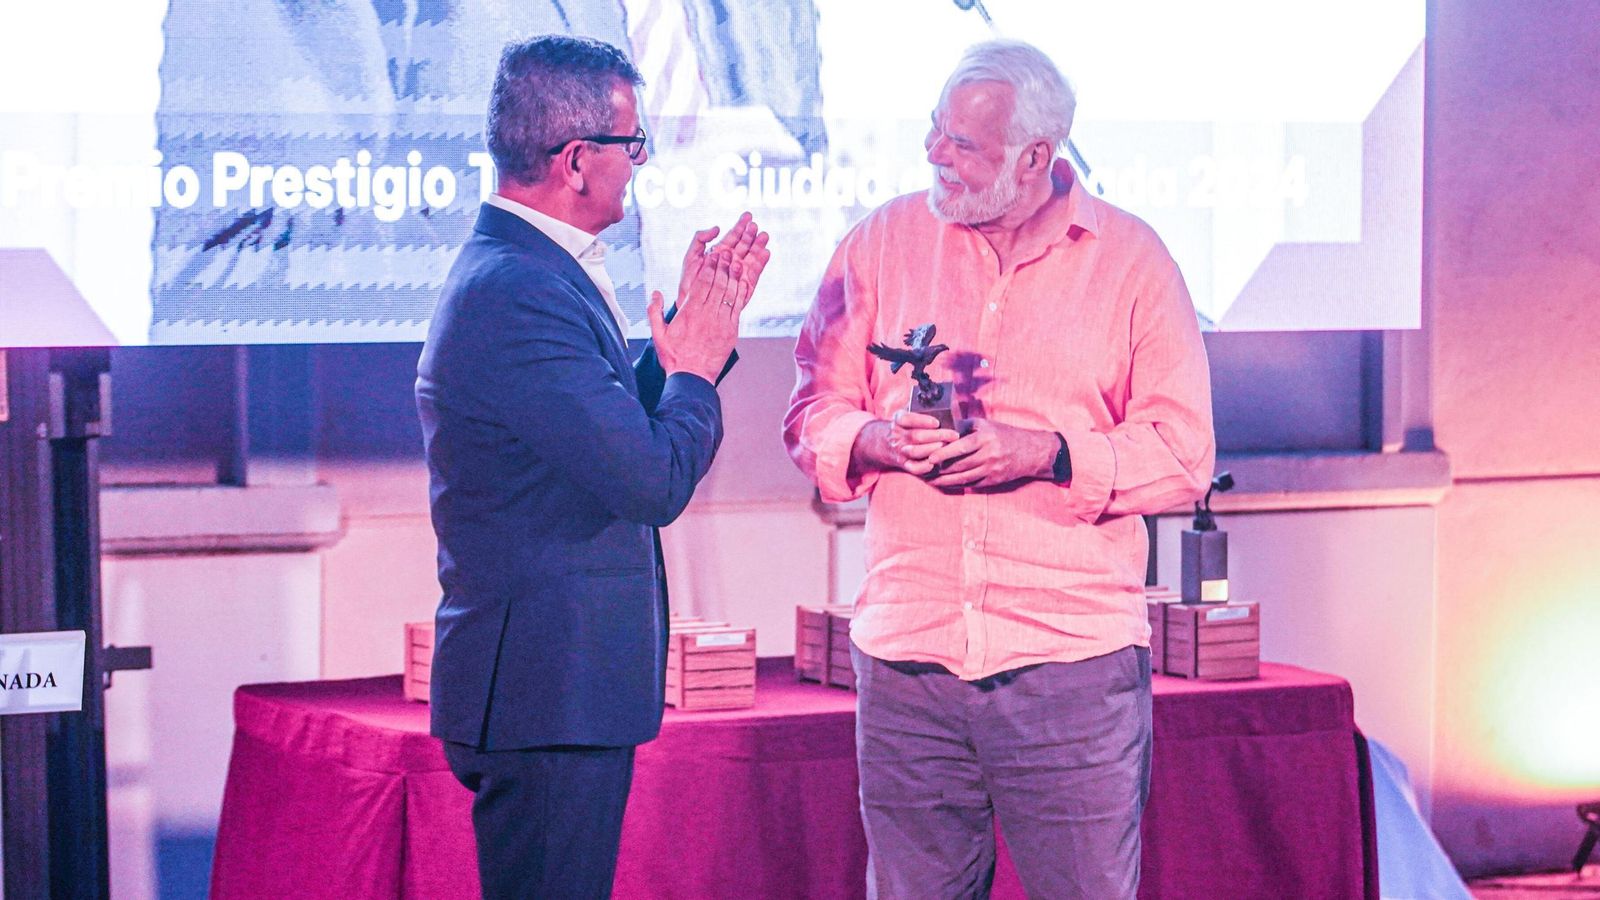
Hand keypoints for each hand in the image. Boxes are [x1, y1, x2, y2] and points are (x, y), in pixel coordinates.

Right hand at [648, 250, 744, 382]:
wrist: (692, 378)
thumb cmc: (674, 357)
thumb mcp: (658, 334)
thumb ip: (654, 312)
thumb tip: (655, 293)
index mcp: (689, 312)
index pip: (701, 283)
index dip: (709, 266)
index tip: (713, 254)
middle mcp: (706, 315)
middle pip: (717, 284)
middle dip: (723, 266)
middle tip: (728, 251)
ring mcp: (720, 322)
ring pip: (728, 293)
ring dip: (733, 275)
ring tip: (737, 261)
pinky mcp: (731, 331)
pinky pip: (737, 308)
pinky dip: (740, 293)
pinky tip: (743, 282)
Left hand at [678, 212, 770, 306]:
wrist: (691, 304)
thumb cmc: (689, 282)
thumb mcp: (690, 256)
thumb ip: (700, 238)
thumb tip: (717, 227)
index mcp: (720, 253)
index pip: (732, 237)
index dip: (740, 225)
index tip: (748, 215)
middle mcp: (731, 262)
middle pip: (744, 245)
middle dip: (750, 235)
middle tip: (756, 225)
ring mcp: (739, 273)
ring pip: (751, 257)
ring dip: (758, 246)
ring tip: (764, 236)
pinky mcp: (744, 286)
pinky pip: (754, 273)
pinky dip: (760, 263)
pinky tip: (766, 253)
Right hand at [850, 410, 960, 476]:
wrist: (884, 443)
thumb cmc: (904, 426)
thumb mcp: (906, 413)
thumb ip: (918, 407)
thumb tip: (939, 397)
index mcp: (898, 420)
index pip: (906, 419)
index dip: (922, 421)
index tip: (937, 422)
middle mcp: (897, 435)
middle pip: (916, 436)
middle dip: (937, 436)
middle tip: (954, 435)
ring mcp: (900, 450)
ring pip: (915, 452)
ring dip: (933, 449)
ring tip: (947, 446)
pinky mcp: (903, 463)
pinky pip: (913, 468)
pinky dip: (925, 466)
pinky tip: (936, 462)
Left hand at [923, 419, 1057, 488]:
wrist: (1031, 452)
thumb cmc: (1005, 435)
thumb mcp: (987, 425)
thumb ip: (965, 426)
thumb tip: (941, 428)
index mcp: (986, 438)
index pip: (961, 447)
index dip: (944, 453)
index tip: (929, 458)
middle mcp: (989, 455)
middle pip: (960, 465)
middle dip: (940, 469)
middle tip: (922, 470)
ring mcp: (992, 470)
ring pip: (964, 477)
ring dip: (945, 480)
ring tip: (929, 480)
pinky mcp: (994, 481)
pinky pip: (971, 485)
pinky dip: (956, 485)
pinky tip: (944, 484)